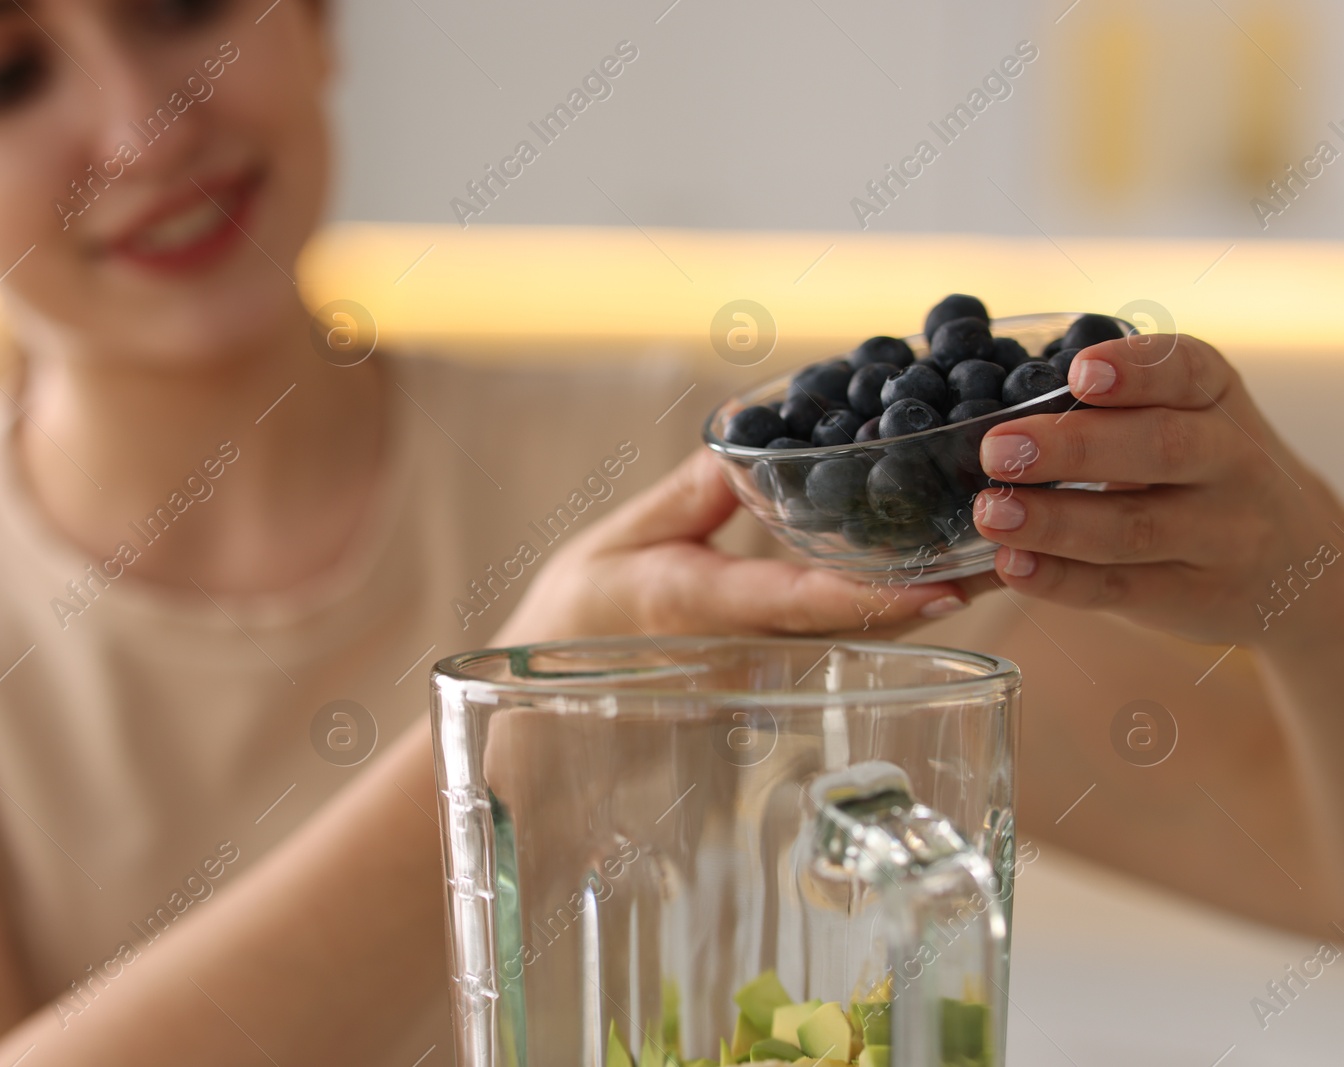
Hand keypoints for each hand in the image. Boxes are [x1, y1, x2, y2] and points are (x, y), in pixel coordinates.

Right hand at [495, 448, 971, 644]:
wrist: (549, 700)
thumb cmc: (574, 618)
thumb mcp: (617, 538)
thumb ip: (689, 495)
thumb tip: (746, 440)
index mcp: (700, 606)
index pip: (802, 602)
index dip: (876, 594)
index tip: (944, 584)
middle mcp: (743, 645)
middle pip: (856, 624)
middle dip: (933, 593)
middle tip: (1008, 553)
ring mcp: (757, 666)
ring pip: (855, 636)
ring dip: (924, 601)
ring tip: (992, 558)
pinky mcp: (763, 668)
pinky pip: (834, 636)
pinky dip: (885, 604)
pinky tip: (928, 574)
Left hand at [972, 333, 1343, 650]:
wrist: (1294, 566)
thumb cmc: (1198, 477)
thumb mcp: (1183, 422)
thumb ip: (1100, 417)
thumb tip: (953, 430)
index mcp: (1216, 398)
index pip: (1188, 371)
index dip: (1134, 370)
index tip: (1079, 373)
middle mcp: (1230, 461)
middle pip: (1158, 448)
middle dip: (1073, 448)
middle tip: (998, 450)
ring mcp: (1219, 535)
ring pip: (1135, 527)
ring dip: (1054, 521)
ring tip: (991, 512)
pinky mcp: (1194, 597)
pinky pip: (1122, 589)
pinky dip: (1061, 580)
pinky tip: (1013, 566)